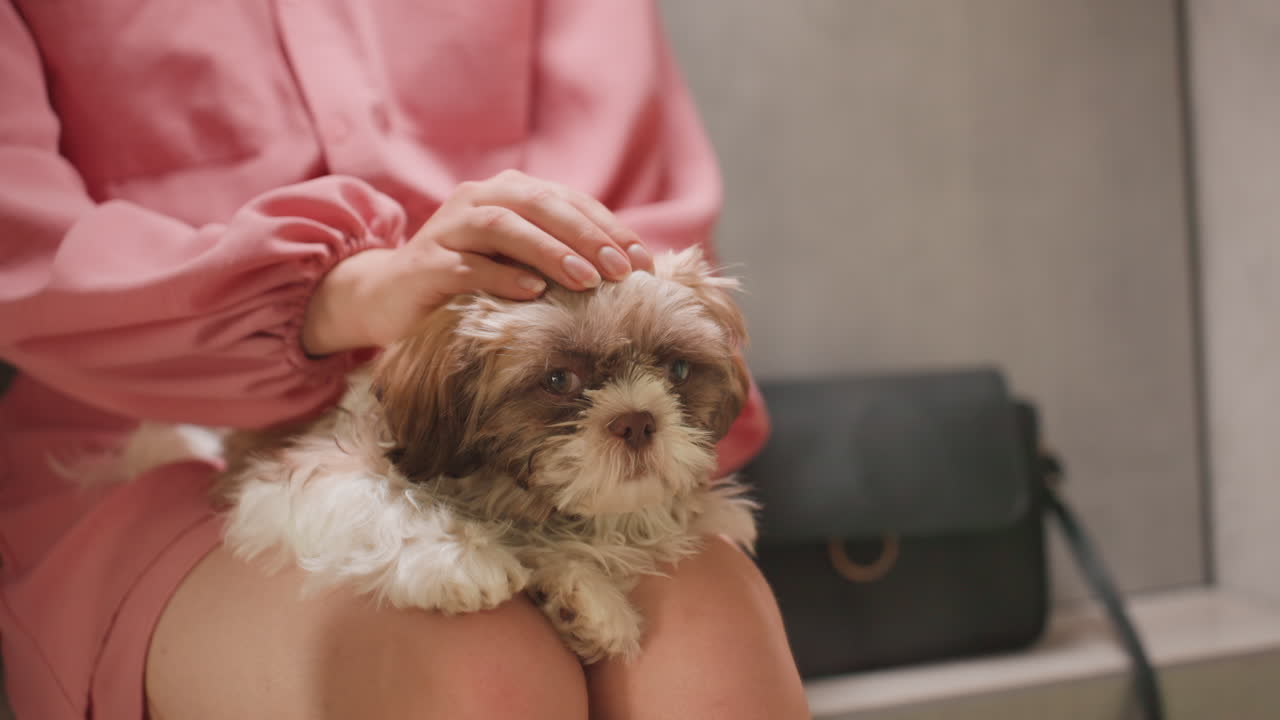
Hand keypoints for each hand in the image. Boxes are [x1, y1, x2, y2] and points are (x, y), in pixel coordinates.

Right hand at [302, 170, 653, 353]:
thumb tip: (629, 269)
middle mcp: (478, 199)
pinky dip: (503, 276)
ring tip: (586, 279)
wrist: (388, 297)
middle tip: (622, 270)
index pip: (568, 201)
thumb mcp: (519, 263)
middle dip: (587, 236)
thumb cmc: (469, 281)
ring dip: (550, 251)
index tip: (644, 261)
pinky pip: (468, 265)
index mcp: (508, 193)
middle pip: (540, 205)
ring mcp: (449, 228)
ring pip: (505, 226)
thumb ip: (561, 255)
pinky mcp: (426, 262)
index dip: (609, 228)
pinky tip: (533, 292)